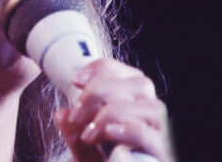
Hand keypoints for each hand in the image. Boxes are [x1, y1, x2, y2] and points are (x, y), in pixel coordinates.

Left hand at [53, 58, 174, 161]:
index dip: (98, 69)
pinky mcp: (162, 153)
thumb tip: (60, 114)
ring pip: (150, 106)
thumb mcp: (82, 147)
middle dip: (100, 93)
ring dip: (112, 113)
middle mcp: (151, 111)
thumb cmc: (101, 160)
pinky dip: (128, 130)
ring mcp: (161, 132)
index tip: (75, 82)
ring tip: (88, 134)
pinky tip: (108, 132)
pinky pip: (148, 134)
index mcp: (134, 99)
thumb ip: (72, 132)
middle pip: (139, 83)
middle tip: (75, 117)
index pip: (120, 70)